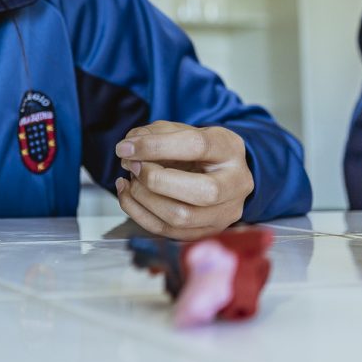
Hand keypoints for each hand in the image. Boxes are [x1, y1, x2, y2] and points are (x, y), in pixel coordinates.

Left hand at [113, 121, 253, 239]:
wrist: (216, 171)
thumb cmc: (196, 150)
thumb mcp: (179, 130)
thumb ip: (153, 134)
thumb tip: (127, 149)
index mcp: (229, 149)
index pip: (196, 146)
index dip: (155, 147)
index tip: (125, 147)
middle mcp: (235, 184)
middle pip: (201, 192)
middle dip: (154, 179)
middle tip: (132, 165)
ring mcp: (224, 213)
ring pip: (181, 217)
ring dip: (143, 198)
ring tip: (131, 179)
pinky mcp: (206, 231)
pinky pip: (166, 231)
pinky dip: (138, 213)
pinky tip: (128, 194)